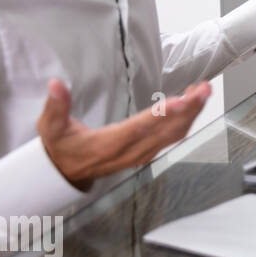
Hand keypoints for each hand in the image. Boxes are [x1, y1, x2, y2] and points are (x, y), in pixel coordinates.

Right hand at [38, 78, 211, 187]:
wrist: (66, 172)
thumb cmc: (61, 147)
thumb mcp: (50, 127)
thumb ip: (55, 106)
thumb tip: (56, 83)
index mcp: (109, 143)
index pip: (140, 128)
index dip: (162, 114)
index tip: (182, 100)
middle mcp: (131, 150)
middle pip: (167, 131)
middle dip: (189, 109)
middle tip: (205, 89)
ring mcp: (142, 153)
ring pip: (174, 134)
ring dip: (192, 113)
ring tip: (203, 91)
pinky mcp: (147, 152)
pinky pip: (172, 137)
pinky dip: (186, 120)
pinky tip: (192, 103)